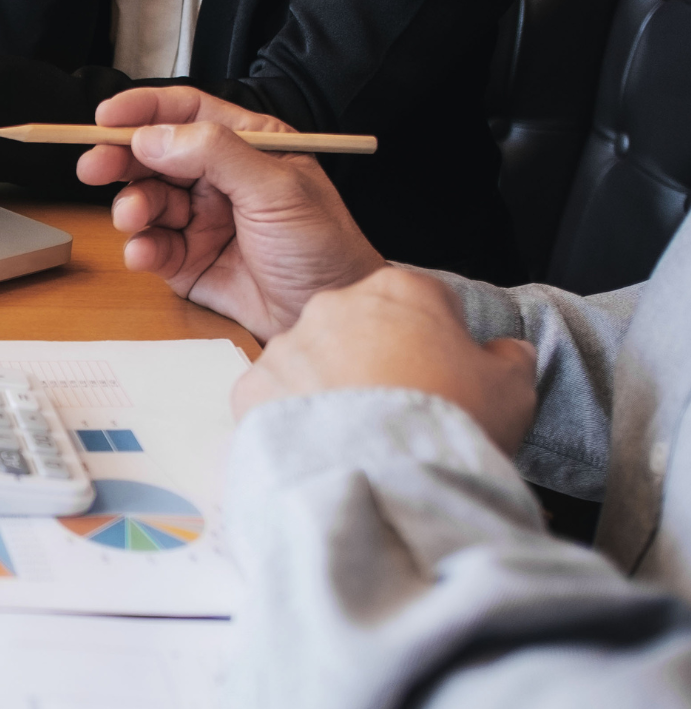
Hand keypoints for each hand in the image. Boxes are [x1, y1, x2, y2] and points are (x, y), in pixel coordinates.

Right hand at [75, 86, 383, 339]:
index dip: (143, 110)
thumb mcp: (276, 189)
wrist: (330, 314)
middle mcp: (219, 178)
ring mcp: (202, 219)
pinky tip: (143, 253)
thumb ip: (215, 154)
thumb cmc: (324, 247)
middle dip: (121, 159)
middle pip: (154, 155)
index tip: (105, 116)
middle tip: (94, 168)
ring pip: (146, 200)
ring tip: (132, 218)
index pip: (186, 112)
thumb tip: (154, 136)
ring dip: (131, 206)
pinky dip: (139, 247)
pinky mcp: (189, 260)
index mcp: (246, 145)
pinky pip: (150, 245)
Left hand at [233, 267, 537, 454]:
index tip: (442, 374)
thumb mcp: (511, 386)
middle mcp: (335, 304)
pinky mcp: (254, 388)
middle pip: (359, 327)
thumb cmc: (451, 424)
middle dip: (376, 360)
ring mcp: (288, 345)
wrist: (385, 477)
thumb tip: (504, 352)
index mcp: (400, 289)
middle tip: (399, 409)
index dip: (437, 339)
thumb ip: (507, 357)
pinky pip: (275, 399)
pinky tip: (320, 448)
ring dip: (332, 390)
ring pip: (313, 362)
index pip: (423, 300)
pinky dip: (293, 420)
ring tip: (361, 437)